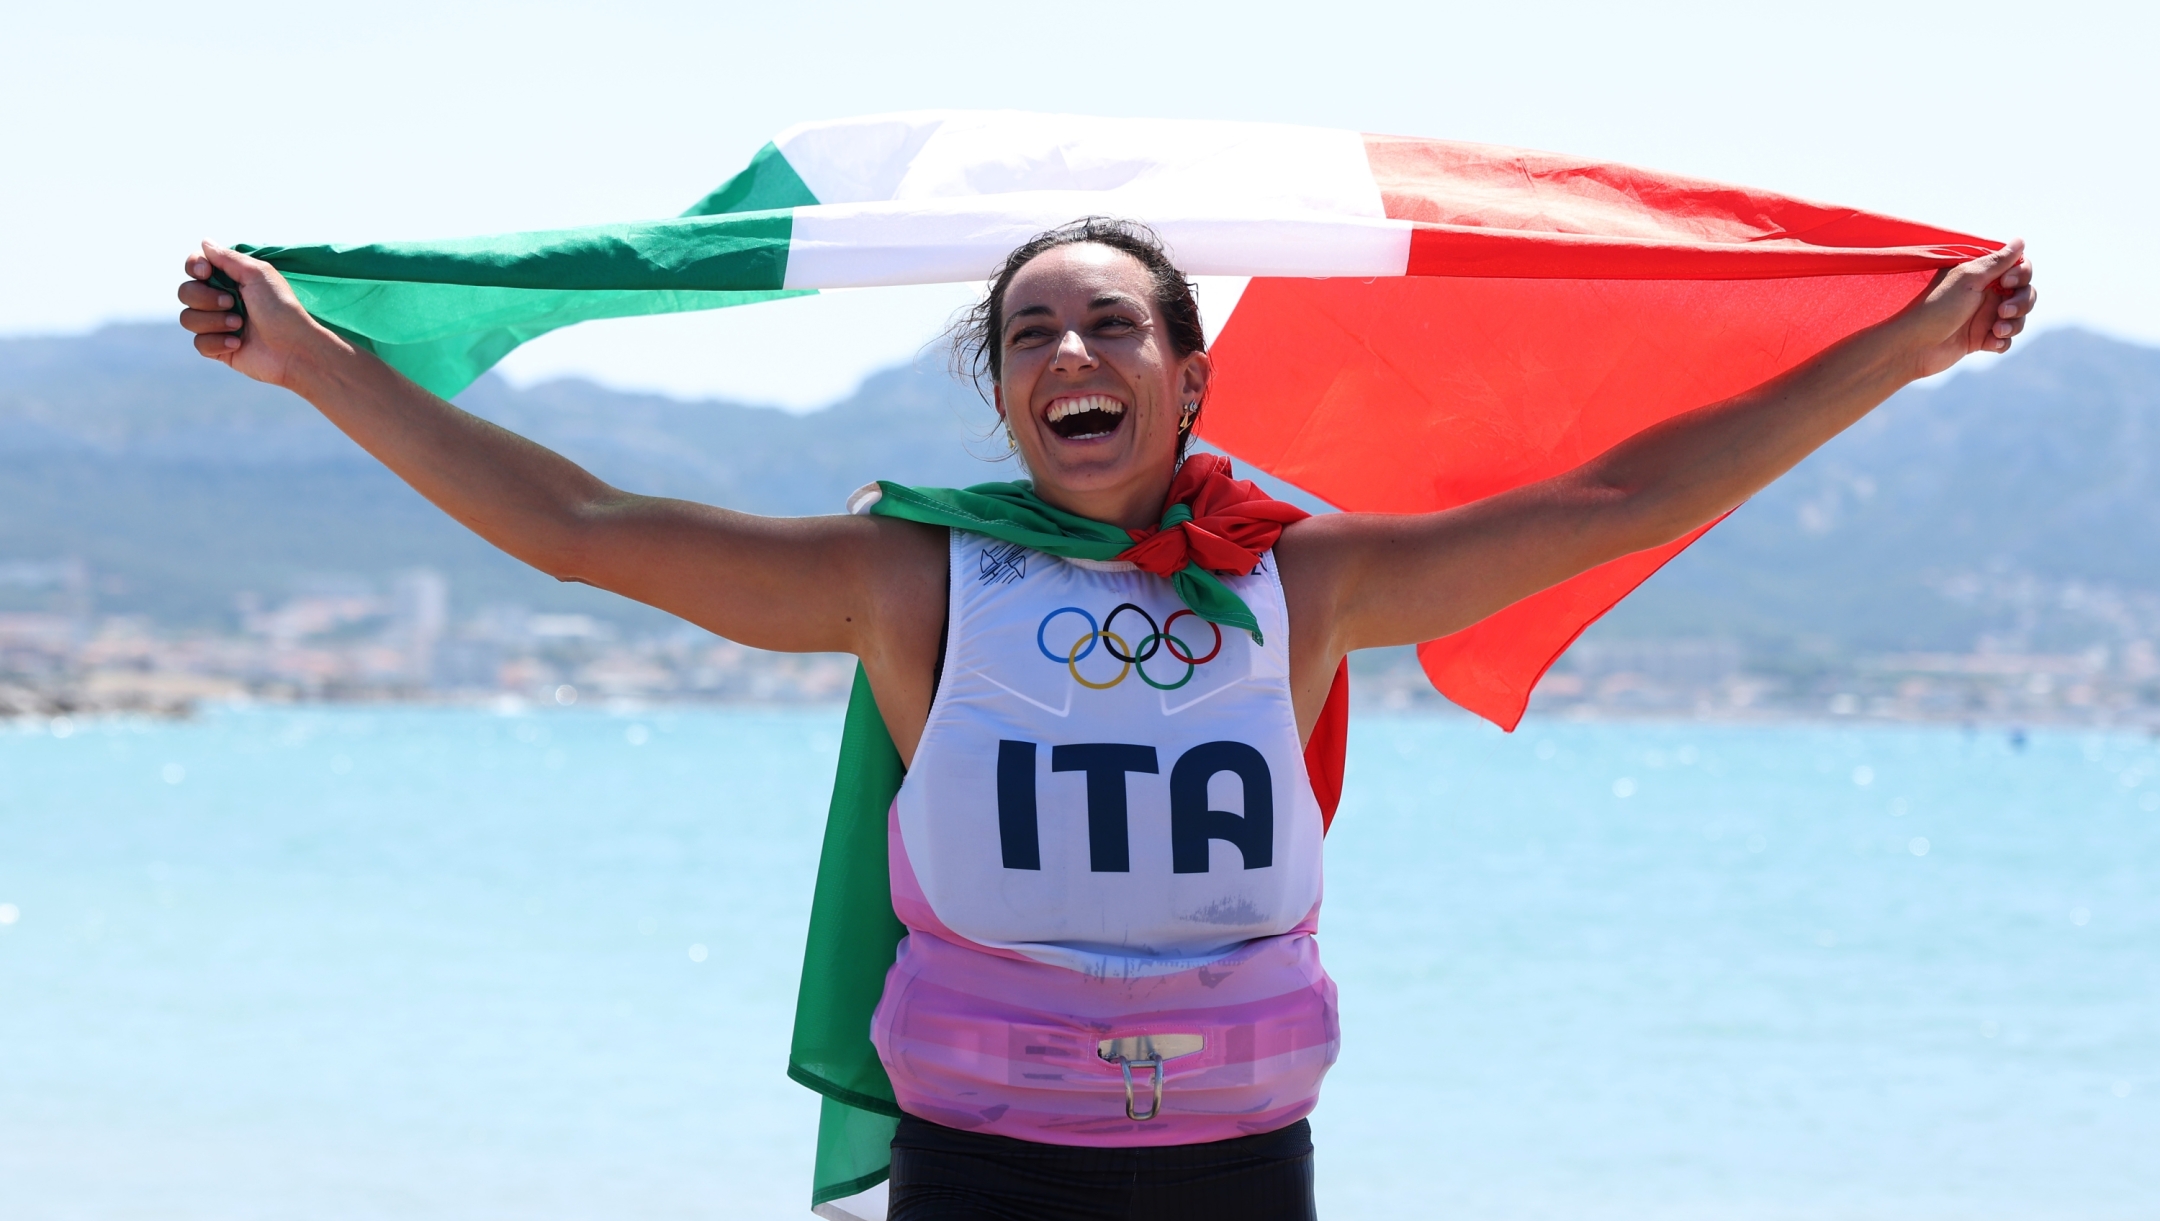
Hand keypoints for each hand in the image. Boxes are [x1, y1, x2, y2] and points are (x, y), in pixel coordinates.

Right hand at [176, 241, 343, 388]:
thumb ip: (228, 258)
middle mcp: (221, 300)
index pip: (195, 266)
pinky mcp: (219, 348)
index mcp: (231, 279)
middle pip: (186, 292)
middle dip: (206, 298)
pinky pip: (199, 343)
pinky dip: (218, 342)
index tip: (206, 272)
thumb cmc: (281, 309)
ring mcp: (218, 324)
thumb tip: (205, 242)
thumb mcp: (257, 275)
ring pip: (188, 318)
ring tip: (240, 325)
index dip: (194, 267)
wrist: (294, 349)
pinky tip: (238, 344)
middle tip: (232, 302)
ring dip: (214, 321)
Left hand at [1899, 240, 2037, 379]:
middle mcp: (1985, 294)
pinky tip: (1991, 343)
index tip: (2006, 281)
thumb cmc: (1936, 308)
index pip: (2018, 268)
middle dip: (2022, 302)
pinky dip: (2003, 341)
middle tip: (2003, 311)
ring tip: (1997, 330)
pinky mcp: (1981, 339)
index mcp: (1981, 275)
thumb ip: (1997, 261)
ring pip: (2018, 317)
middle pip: (2024, 293)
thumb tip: (2021, 240)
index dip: (2021, 274)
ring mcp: (1983, 317)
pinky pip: (2006, 339)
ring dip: (2014, 324)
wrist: (1914, 346)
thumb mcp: (1968, 278)